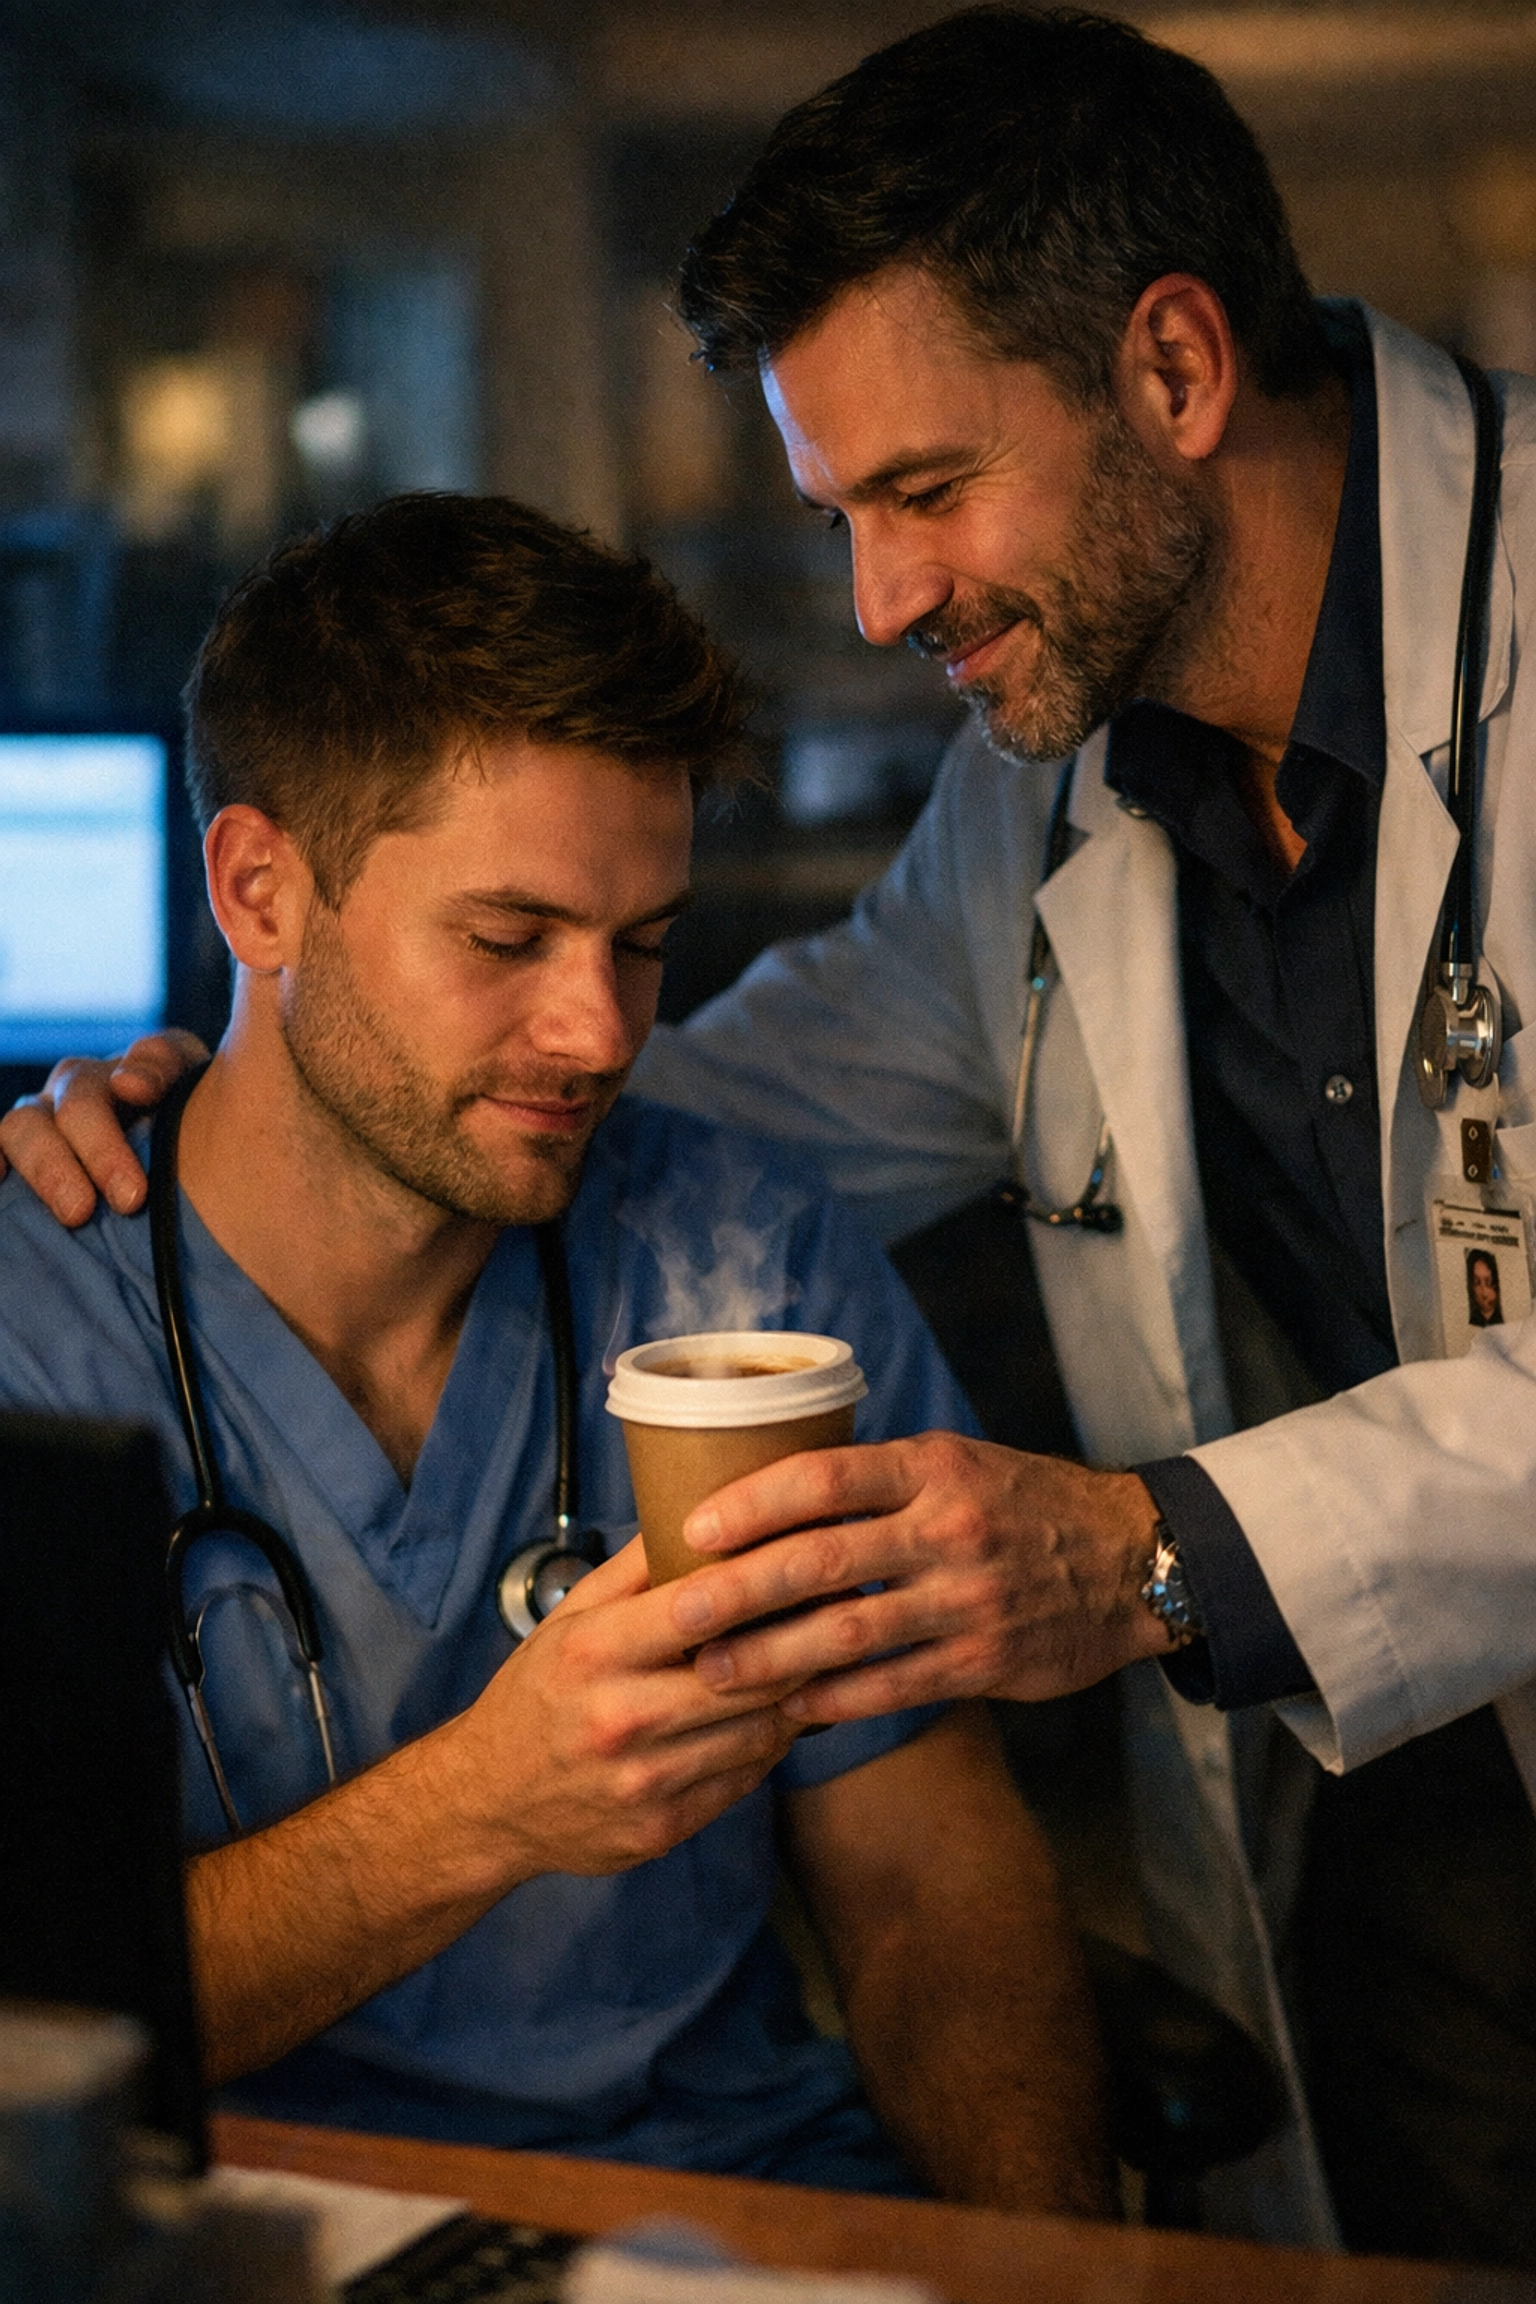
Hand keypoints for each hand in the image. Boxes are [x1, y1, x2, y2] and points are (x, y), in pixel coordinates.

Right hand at [0, 1030, 207, 1223]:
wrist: (172, 1212)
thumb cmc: (200, 1173)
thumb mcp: (215, 1141)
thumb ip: (186, 1101)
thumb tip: (130, 1084)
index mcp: (157, 1072)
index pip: (155, 1055)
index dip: (146, 1069)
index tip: (138, 1092)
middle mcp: (97, 1085)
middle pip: (82, 1093)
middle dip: (102, 1145)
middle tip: (131, 1198)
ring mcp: (53, 1116)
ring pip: (28, 1122)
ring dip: (51, 1166)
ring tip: (77, 1213)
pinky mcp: (24, 1150)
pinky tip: (3, 1181)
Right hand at [450, 1536, 808, 1879]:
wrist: (489, 1803)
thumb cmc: (537, 1695)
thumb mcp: (568, 1619)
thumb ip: (636, 1570)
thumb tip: (707, 1512)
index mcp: (594, 1652)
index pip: (697, 1606)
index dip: (761, 1581)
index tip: (803, 1561)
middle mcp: (618, 1717)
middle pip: (747, 1673)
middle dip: (798, 1642)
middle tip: (835, 1615)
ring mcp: (644, 1780)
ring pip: (759, 1730)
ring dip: (795, 1696)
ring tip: (816, 1665)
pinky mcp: (664, 1828)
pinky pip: (745, 1778)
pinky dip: (769, 1745)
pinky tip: (773, 1718)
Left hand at [659, 1434, 1172, 1722]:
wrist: (1132, 1558)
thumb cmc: (1022, 1503)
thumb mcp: (957, 1463)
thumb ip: (878, 1482)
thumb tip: (769, 1492)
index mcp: (932, 1467)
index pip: (824, 1477)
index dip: (753, 1502)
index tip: (693, 1527)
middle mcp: (948, 1529)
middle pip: (821, 1559)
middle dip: (739, 1589)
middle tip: (678, 1613)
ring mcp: (967, 1600)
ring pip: (848, 1632)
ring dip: (771, 1656)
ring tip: (714, 1672)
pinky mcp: (984, 1661)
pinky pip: (891, 1685)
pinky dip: (834, 1698)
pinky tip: (789, 1706)